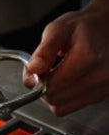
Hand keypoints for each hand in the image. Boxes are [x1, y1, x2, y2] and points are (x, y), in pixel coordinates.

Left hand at [23, 0, 108, 115]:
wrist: (107, 27)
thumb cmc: (84, 26)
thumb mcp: (59, 29)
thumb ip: (44, 50)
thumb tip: (33, 69)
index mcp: (88, 58)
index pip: (52, 87)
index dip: (37, 81)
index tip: (36, 70)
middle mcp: (101, 75)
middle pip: (56, 100)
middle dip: (43, 88)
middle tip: (45, 72)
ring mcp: (105, 87)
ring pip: (64, 107)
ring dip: (54, 95)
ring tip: (56, 75)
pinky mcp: (104, 94)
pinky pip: (75, 106)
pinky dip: (65, 97)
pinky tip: (68, 80)